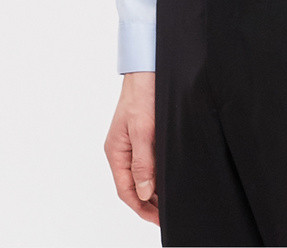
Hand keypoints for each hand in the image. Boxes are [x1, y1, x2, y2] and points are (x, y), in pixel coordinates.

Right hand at [103, 71, 158, 225]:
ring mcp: (131, 143)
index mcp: (116, 151)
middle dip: (148, 203)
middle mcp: (122, 150)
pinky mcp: (142, 135)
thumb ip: (143, 162)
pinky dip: (156, 174)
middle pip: (132, 186)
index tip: (159, 219)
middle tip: (167, 214)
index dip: (142, 208)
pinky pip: (147, 162)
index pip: (126, 190)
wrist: (148, 68)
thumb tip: (145, 192)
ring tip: (171, 200)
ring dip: (153, 190)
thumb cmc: (142, 93)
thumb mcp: (143, 129)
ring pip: (140, 175)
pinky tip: (168, 177)